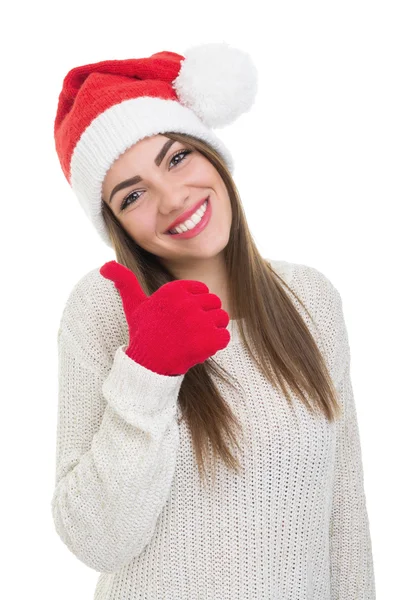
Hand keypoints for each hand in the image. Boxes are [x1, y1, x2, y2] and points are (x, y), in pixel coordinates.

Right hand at [100, 260, 230, 374]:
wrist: (147, 365)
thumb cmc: (143, 333)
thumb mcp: (133, 305)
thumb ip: (124, 281)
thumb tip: (104, 267)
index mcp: (174, 290)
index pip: (202, 291)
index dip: (195, 305)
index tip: (181, 318)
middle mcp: (186, 303)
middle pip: (215, 303)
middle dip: (207, 317)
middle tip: (190, 331)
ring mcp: (198, 322)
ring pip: (222, 319)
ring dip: (212, 330)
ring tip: (194, 339)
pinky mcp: (208, 340)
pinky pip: (225, 336)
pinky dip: (216, 344)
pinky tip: (200, 349)